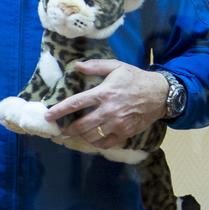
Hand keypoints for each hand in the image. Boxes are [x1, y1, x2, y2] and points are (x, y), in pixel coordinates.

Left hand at [44, 60, 166, 148]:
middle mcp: (109, 110)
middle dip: (67, 129)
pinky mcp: (125, 133)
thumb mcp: (117, 67)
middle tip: (61, 130)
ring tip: (76, 134)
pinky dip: (96, 142)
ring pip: (91, 136)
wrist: (160, 94)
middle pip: (81, 125)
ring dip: (80, 136)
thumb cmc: (136, 78)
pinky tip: (93, 138)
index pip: (76, 103)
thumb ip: (96, 66)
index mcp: (104, 92)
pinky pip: (105, 143)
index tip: (48, 116)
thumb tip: (76, 66)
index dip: (59, 111)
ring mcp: (117, 124)